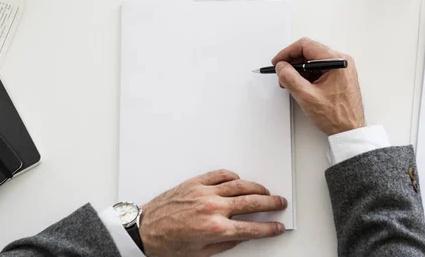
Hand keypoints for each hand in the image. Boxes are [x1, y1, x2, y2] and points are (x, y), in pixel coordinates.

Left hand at [139, 169, 286, 256]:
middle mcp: (212, 208)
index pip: (252, 228)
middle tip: (280, 203)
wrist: (143, 230)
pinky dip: (233, 176)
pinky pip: (219, 175)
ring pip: (239, 185)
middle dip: (270, 204)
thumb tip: (241, 236)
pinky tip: (239, 180)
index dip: (268, 228)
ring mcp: (204, 192)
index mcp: (216, 229)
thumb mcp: (201, 253)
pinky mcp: (194, 183)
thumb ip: (225, 243)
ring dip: (256, 188)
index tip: (277, 226)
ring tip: (265, 192)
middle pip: (251, 203)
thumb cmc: (167, 244)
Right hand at [272, 38, 364, 135]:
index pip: (306, 45)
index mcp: (337, 62)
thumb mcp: (306, 96)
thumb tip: (281, 66)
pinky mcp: (339, 77)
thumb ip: (290, 78)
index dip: (288, 52)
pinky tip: (301, 86)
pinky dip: (307, 75)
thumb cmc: (336, 117)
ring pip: (313, 61)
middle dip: (292, 62)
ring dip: (299, 70)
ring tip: (290, 83)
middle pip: (310, 52)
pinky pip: (319, 69)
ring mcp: (341, 69)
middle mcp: (341, 62)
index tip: (278, 61)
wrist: (350, 131)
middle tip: (281, 73)